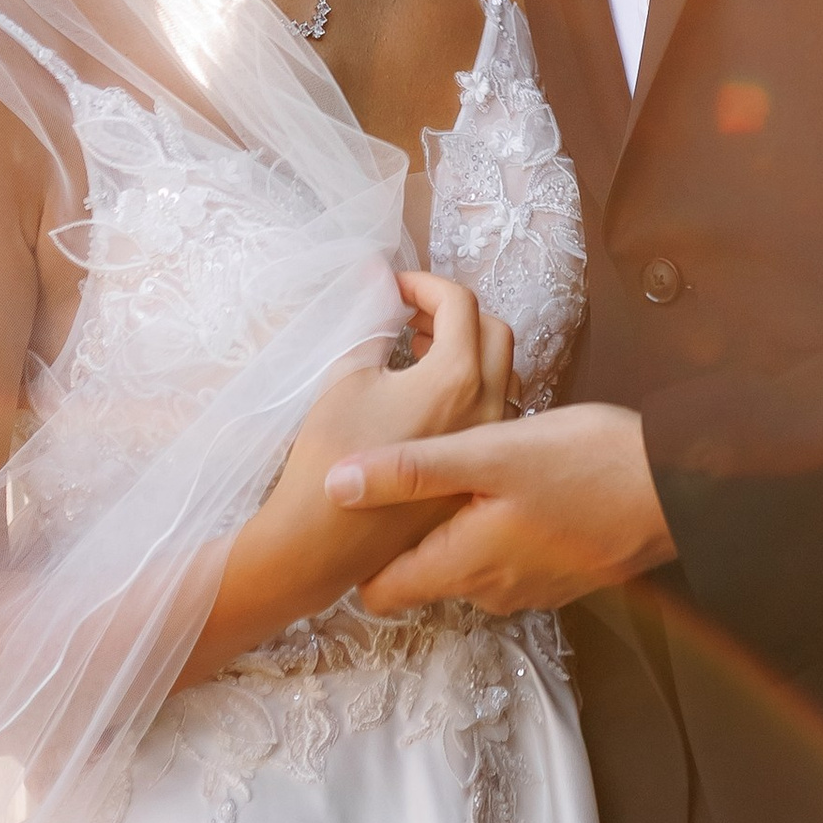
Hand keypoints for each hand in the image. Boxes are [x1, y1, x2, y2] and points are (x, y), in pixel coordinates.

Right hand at [179, 273, 513, 684]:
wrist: (322, 539)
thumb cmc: (330, 451)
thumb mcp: (347, 373)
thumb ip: (373, 322)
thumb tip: (378, 283)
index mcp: (458, 377)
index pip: (459, 304)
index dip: (424, 284)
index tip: (394, 286)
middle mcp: (488, 407)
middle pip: (492, 332)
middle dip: (453, 312)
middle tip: (410, 314)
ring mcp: (487, 441)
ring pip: (501, 373)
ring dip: (467, 349)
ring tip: (418, 350)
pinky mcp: (476, 468)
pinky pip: (493, 410)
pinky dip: (470, 387)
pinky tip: (427, 396)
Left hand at [330, 400, 675, 618]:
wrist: (680, 486)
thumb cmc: (588, 463)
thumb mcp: (492, 452)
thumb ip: (412, 470)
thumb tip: (336, 485)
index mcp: (464, 565)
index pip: (381, 595)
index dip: (362, 556)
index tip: (363, 508)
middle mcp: (492, 591)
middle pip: (425, 573)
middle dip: (415, 531)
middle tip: (423, 467)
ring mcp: (532, 589)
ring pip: (471, 563)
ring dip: (465, 525)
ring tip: (478, 468)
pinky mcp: (565, 576)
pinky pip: (512, 558)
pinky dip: (506, 528)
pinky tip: (525, 485)